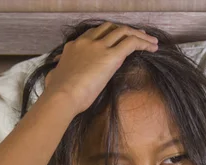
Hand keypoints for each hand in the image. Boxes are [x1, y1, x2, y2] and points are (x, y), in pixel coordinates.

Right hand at [43, 22, 158, 113]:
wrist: (61, 96)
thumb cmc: (56, 93)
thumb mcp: (55, 78)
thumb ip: (57, 74)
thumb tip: (54, 77)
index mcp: (74, 47)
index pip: (95, 34)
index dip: (109, 34)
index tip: (119, 39)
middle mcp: (87, 42)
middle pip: (111, 28)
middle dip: (126, 30)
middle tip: (139, 35)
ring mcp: (99, 47)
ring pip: (124, 32)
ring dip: (140, 36)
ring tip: (152, 43)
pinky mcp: (110, 56)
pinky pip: (131, 42)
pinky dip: (144, 43)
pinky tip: (152, 48)